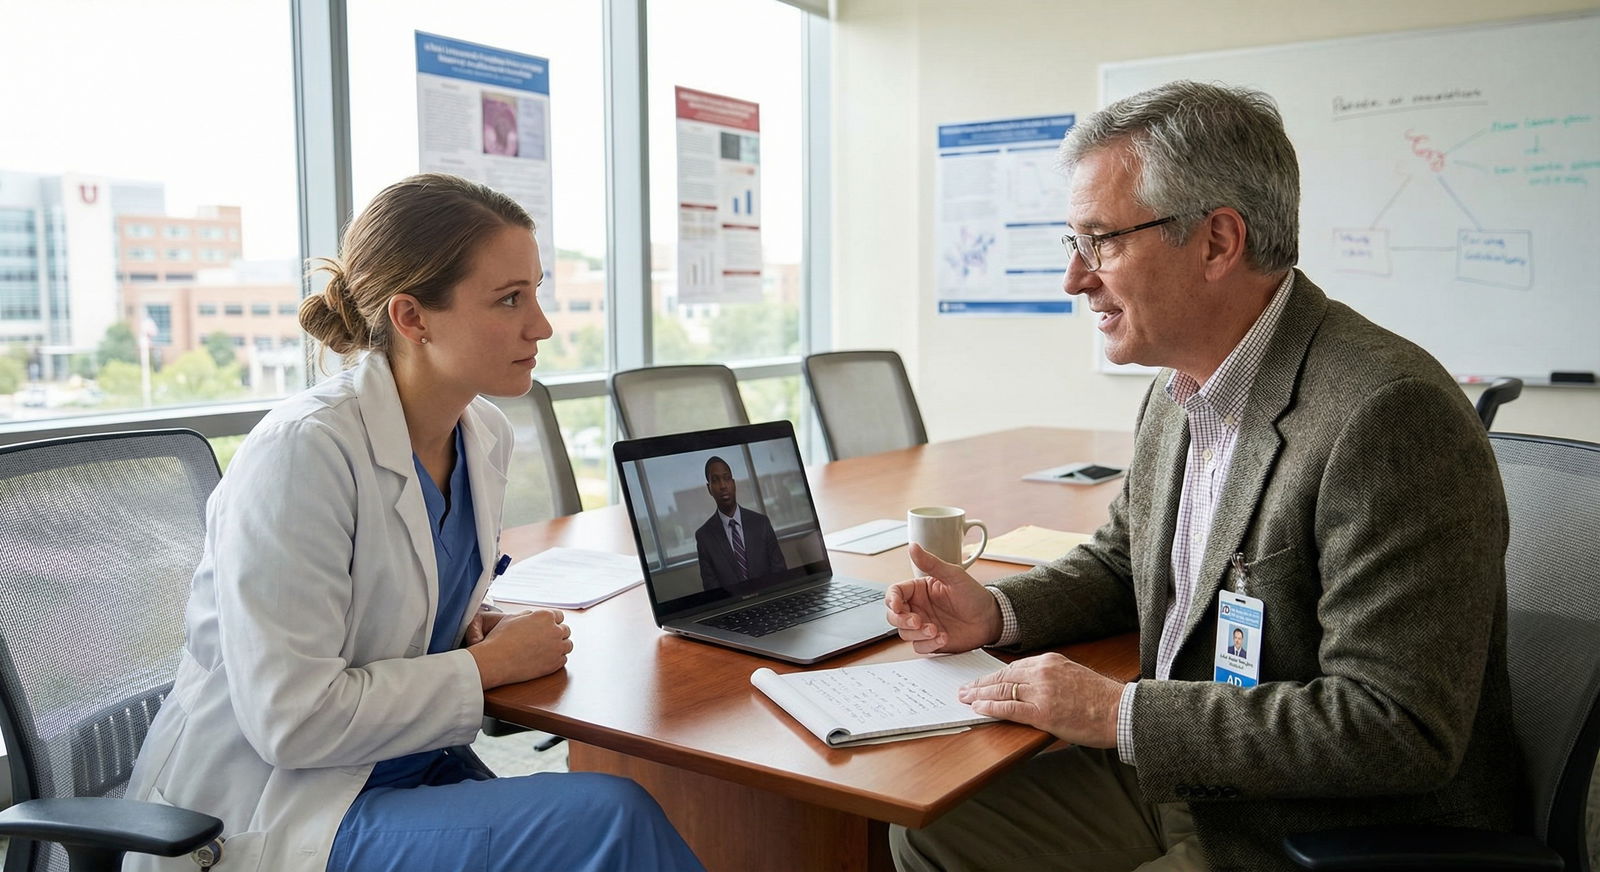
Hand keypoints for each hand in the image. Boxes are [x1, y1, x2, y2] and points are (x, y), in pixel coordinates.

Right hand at [467, 608, 571, 688]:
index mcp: (545, 616)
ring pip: (568, 645)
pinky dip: (557, 659)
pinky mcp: (555, 664)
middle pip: (565, 630)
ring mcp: (557, 648)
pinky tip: (546, 659)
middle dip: (557, 633)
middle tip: (547, 639)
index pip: (559, 616)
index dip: (552, 621)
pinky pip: (563, 660)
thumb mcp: (512, 618)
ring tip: (549, 649)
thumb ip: (528, 615)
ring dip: (560, 646)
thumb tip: (532, 616)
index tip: (547, 627)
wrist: (496, 660)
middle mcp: (555, 631)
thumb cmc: (500, 639)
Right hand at [884, 543, 1002, 653]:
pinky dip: (928, 644)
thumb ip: (931, 563)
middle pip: (893, 616)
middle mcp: (918, 608)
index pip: (895, 593)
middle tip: (917, 621)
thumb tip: (913, 547)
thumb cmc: (974, 595)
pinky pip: (919, 647)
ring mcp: (923, 625)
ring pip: (904, 633)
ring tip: (936, 630)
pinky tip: (943, 637)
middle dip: (902, 620)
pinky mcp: (931, 641)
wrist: (990, 619)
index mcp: (919, 590)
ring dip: (917, 633)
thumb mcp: (953, 575)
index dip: (892, 600)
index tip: (898, 606)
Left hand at [957, 652, 1123, 747]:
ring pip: (1001, 691)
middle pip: (1002, 678)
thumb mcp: (1072, 676)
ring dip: (979, 696)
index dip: (992, 676)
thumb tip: (1028, 688)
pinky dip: (990, 708)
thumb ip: (1049, 678)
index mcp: (1050, 661)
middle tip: (963, 689)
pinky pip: (1009, 708)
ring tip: (964, 699)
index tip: (979, 681)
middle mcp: (1043, 672)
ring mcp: (1042, 691)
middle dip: (980, 684)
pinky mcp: (1043, 711)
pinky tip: (978, 709)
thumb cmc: (1101, 699)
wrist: (1120, 712)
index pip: (1012, 668)